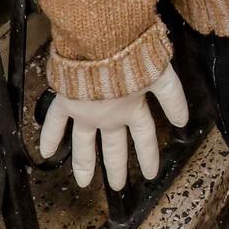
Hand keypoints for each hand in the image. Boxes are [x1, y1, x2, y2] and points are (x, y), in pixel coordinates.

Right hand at [39, 64, 188, 189]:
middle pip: (114, 147)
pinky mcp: (66, 101)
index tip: (150, 175)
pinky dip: (49, 136)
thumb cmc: (132, 54)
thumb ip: (173, 98)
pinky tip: (45, 153)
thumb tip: (183, 122)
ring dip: (84, 163)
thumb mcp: (162, 74)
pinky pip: (55, 122)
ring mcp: (85, 112)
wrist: (101, 41)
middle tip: (118, 187)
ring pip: (83, 143)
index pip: (144, 138)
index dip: (148, 157)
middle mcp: (109, 116)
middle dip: (117, 168)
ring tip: (83, 182)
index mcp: (132, 108)